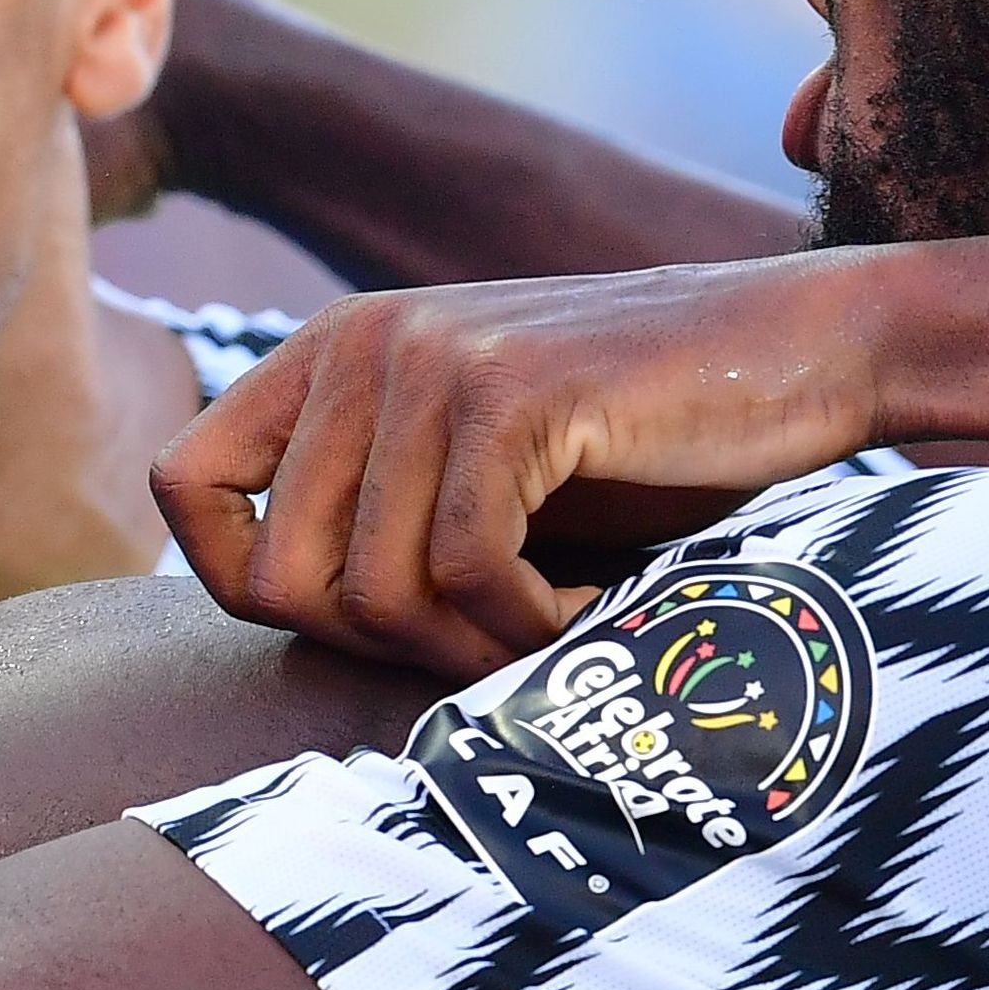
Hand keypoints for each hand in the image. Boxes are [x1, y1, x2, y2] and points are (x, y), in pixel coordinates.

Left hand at [151, 259, 890, 674]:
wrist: (803, 351)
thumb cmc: (639, 441)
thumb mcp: (468, 469)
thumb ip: (365, 515)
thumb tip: (262, 613)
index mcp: (328, 353)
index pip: (185, 492)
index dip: (253, 587)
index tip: (373, 618)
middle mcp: (358, 342)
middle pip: (275, 577)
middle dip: (383, 647)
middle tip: (485, 639)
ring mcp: (430, 360)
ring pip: (371, 591)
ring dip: (467, 647)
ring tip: (547, 621)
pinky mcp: (513, 395)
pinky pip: (467, 575)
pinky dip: (530, 624)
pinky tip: (588, 600)